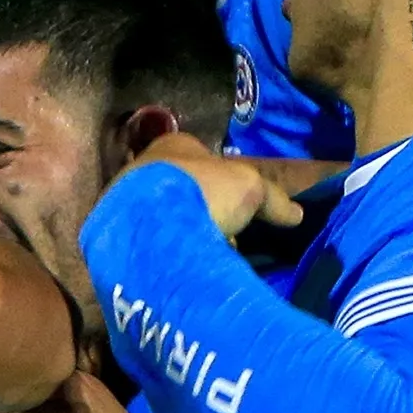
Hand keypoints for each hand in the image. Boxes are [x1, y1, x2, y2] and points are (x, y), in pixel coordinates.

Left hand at [125, 133, 301, 241]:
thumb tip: (297, 214)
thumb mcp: (250, 188)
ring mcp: (125, 201)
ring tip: (208, 254)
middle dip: (205, 210)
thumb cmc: (202, 190)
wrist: (150, 228)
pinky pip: (150, 243)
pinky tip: (184, 266)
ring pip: (164, 217)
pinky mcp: (116, 235)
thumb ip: (272, 199)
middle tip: (225, 234)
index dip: (223, 179)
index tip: (238, 204)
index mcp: (173, 145)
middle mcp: (144, 167)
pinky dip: (168, 253)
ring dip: (186, 234)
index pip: (201, 157)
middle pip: (183, 189)